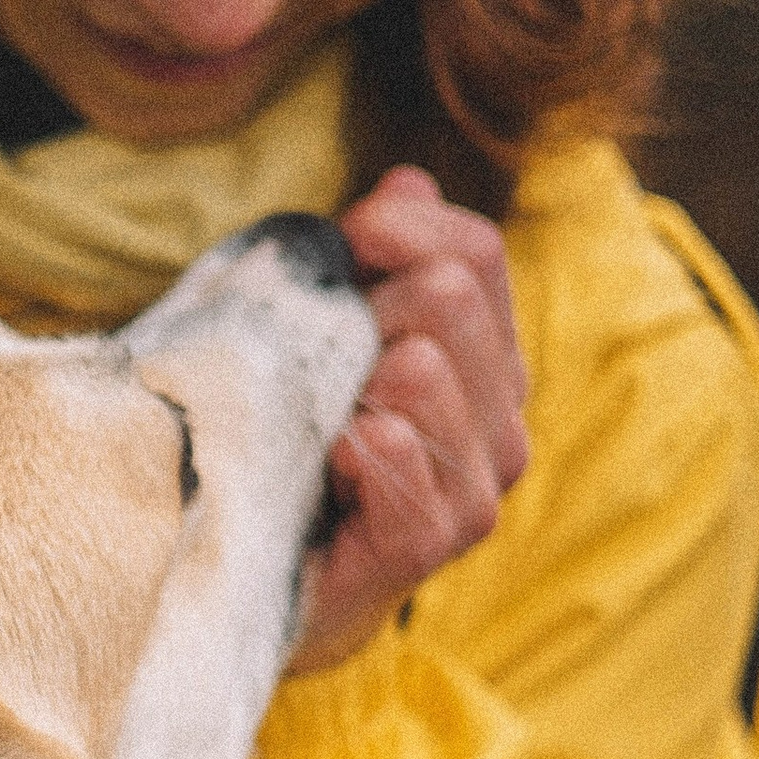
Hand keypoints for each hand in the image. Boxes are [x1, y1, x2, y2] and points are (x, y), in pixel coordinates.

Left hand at [289, 166, 528, 675]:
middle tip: (309, 358)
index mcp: (486, 356)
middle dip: (361, 304)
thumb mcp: (317, 333)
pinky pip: (398, 451)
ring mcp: (478, 483)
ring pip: (426, 366)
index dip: (395, 227)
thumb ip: (370, 257)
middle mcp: (502, 417)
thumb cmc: (286, 445)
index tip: (334, 249)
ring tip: (313, 425)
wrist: (256, 578)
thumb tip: (407, 180)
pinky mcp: (433, 538)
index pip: (474, 249)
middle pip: (450, 294)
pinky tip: (320, 468)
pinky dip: (345, 446)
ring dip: (344, 383)